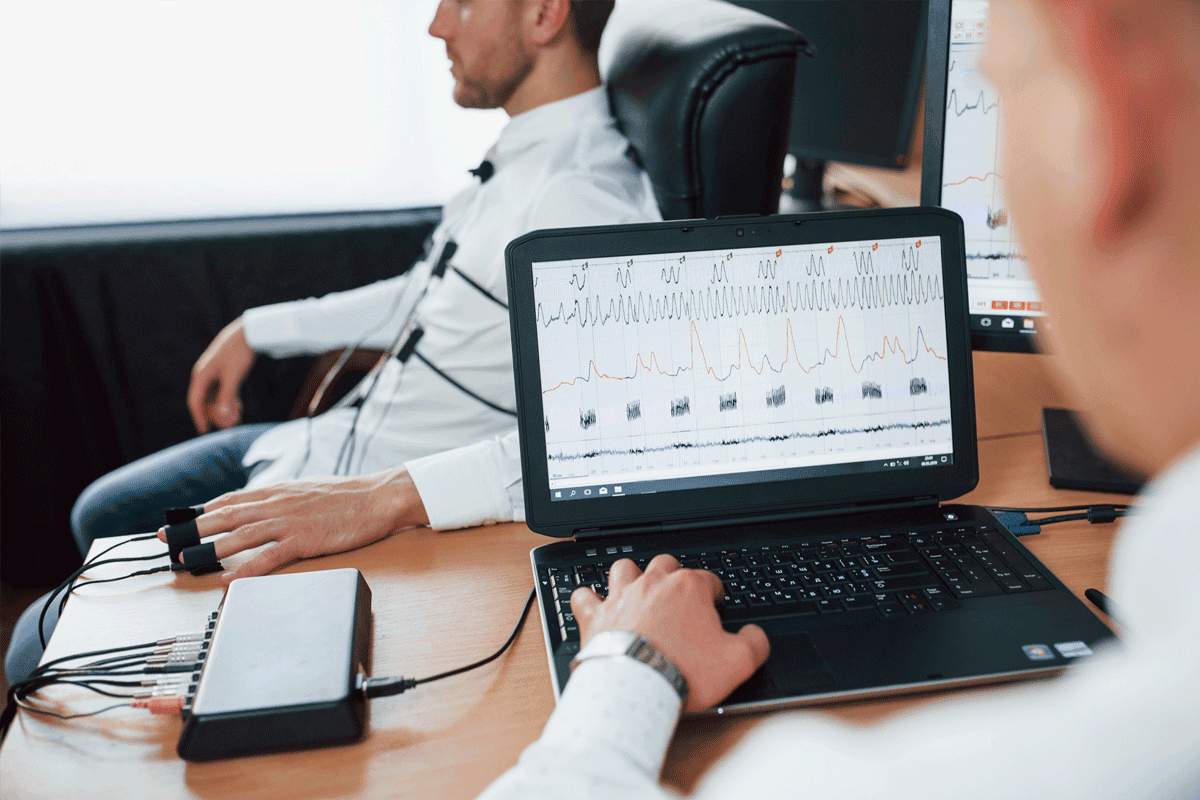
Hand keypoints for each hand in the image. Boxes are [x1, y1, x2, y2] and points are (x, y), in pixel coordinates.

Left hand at [159, 468, 429, 583]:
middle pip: (226, 515)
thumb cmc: (348, 496)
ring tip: (188, 559)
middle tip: (168, 538)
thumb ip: (282, 498)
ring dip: (210, 547)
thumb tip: (261, 507)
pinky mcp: (305, 540)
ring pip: (240, 535)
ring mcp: (290, 522)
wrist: (378, 497)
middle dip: (193, 527)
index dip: (202, 510)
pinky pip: (269, 557)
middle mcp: (278, 503)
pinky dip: (246, 569)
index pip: (232, 499)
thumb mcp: (308, 489)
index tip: (181, 520)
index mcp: (279, 490)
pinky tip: (229, 580)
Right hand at [188, 317, 255, 432]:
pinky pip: (222, 390)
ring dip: (224, 408)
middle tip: (231, 426)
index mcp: (201, 375)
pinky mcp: (224, 371)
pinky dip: (229, 400)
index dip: (199, 417)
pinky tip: (239, 407)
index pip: (195, 401)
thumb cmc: (239, 353)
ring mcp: (214, 372)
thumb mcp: (234, 376)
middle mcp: (204, 374)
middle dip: (216, 415)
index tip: (205, 431)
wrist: (249, 333)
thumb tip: (222, 416)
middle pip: (205, 401)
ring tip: (238, 418)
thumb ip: (227, 396)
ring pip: (214, 396)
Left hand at [570, 555, 769, 711]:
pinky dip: (588, 598)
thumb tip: (756, 635)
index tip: (714, 605)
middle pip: (665, 564)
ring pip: (624, 568)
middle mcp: (653, 584)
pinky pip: (583, 595)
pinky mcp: (595, 615)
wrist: (637, 687)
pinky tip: (591, 604)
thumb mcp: (737, 662)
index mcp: (688, 588)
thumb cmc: (683, 671)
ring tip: (636, 590)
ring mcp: (621, 596)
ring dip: (630, 576)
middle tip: (678, 595)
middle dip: (673, 574)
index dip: (713, 593)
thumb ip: (754, 643)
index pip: (707, 579)